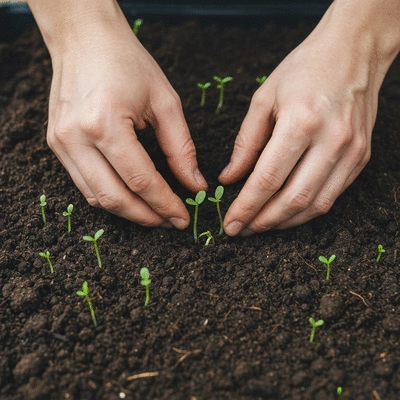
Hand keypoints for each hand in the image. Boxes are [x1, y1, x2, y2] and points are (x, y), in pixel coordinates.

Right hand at [46, 13, 206, 227]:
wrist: (84, 38)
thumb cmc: (127, 62)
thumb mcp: (165, 102)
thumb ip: (181, 149)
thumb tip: (195, 185)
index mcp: (105, 123)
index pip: (141, 181)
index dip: (165, 204)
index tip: (183, 218)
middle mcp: (77, 138)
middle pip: (114, 197)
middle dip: (146, 217)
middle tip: (169, 222)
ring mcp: (61, 143)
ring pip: (95, 197)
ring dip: (127, 211)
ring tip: (153, 213)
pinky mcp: (57, 144)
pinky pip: (83, 183)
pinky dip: (109, 196)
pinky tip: (129, 196)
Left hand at [219, 13, 387, 234]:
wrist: (354, 51)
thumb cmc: (304, 69)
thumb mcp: (264, 99)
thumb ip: (245, 143)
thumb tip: (229, 178)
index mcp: (301, 122)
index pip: (268, 179)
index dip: (246, 207)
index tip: (230, 223)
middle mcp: (331, 141)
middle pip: (293, 199)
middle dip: (263, 222)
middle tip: (243, 230)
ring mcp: (351, 152)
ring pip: (315, 205)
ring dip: (285, 222)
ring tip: (262, 226)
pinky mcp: (361, 157)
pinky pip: (332, 196)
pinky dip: (307, 211)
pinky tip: (287, 212)